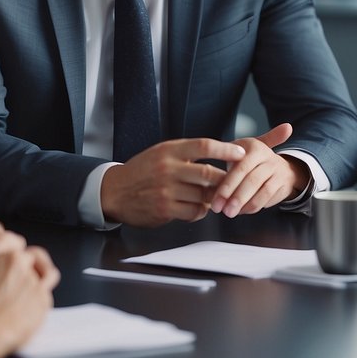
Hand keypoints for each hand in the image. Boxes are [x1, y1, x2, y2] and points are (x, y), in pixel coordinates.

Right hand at [101, 138, 245, 226]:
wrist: (115, 191)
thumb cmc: (142, 171)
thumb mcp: (161, 153)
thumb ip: (186, 153)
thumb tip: (219, 155)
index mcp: (169, 150)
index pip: (204, 146)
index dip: (226, 149)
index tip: (241, 153)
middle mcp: (168, 168)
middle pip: (208, 173)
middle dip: (225, 180)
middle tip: (235, 183)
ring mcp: (166, 190)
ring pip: (204, 195)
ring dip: (214, 198)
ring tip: (215, 197)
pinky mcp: (165, 209)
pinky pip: (194, 211)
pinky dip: (201, 211)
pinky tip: (198, 208)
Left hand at [211, 124, 307, 217]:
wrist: (280, 166)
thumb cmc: (250, 161)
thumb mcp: (238, 153)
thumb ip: (224, 163)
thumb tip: (208, 181)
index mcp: (254, 147)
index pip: (240, 168)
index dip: (227, 186)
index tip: (216, 201)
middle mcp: (268, 157)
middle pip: (252, 180)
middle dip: (236, 198)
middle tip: (223, 211)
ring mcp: (278, 171)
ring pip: (263, 192)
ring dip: (246, 205)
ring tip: (231, 213)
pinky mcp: (283, 185)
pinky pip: (268, 199)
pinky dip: (254, 207)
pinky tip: (242, 211)